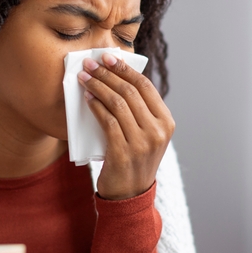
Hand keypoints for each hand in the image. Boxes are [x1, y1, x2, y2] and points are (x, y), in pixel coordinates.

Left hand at [78, 52, 174, 199]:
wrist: (130, 195)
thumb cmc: (135, 159)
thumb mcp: (147, 135)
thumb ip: (141, 111)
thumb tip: (119, 77)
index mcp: (166, 122)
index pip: (145, 87)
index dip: (125, 69)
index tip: (108, 57)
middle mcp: (157, 131)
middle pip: (130, 92)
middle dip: (108, 74)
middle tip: (91, 64)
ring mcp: (141, 143)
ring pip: (117, 104)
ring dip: (98, 87)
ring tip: (85, 78)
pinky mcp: (123, 152)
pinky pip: (107, 121)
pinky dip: (96, 106)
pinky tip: (88, 98)